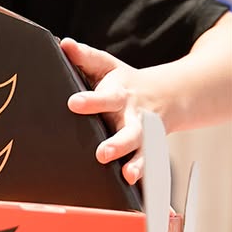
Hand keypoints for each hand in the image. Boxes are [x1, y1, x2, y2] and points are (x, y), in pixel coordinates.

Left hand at [61, 38, 147, 183]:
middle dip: (117, 142)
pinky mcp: (149, 150)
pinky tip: (136, 186)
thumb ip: (85, 57)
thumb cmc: (124, 82)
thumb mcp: (106, 66)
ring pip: (142, 150)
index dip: (90, 100)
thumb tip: (64, 44)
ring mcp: (143, 135)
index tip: (74, 103)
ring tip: (128, 174)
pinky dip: (145, 176)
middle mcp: (133, 116)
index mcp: (119, 94)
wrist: (167, 94)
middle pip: (128, 130)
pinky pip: (148, 165)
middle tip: (102, 153)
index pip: (104, 97)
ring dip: (136, 162)